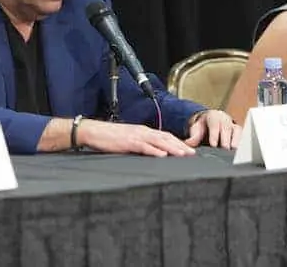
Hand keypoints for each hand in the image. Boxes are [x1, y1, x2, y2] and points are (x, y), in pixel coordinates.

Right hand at [79, 119, 195, 157]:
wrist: (93, 131)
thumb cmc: (109, 137)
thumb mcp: (128, 140)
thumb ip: (140, 144)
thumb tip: (152, 152)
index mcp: (143, 131)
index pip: (164, 136)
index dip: (178, 143)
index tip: (188, 150)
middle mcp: (143, 131)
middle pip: (166, 138)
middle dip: (180, 146)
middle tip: (192, 154)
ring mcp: (136, 136)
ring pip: (158, 141)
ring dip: (172, 148)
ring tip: (183, 154)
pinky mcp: (128, 142)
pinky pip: (144, 146)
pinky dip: (154, 151)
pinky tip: (163, 155)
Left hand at [185, 110, 241, 149]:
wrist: (210, 124)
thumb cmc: (203, 127)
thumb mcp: (196, 130)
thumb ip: (193, 137)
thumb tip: (187, 143)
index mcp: (212, 116)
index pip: (214, 123)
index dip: (214, 134)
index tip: (213, 144)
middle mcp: (224, 119)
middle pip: (226, 127)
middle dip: (225, 139)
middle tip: (224, 149)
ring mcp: (232, 124)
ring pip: (236, 130)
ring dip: (236, 140)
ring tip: (234, 150)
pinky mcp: (238, 131)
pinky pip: (242, 135)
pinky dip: (241, 142)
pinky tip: (240, 151)